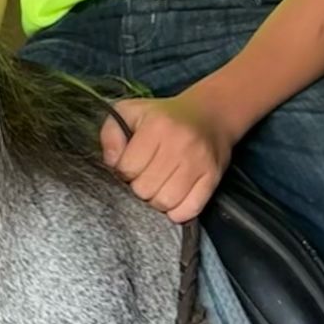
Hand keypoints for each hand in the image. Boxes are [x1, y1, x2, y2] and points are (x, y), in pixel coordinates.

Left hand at [100, 91, 233, 222]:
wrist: (209, 114)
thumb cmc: (163, 117)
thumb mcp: (130, 112)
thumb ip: (111, 134)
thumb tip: (112, 163)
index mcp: (157, 126)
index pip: (128, 168)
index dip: (124, 171)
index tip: (131, 164)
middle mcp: (180, 143)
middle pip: (145, 189)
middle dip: (139, 186)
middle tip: (145, 175)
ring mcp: (199, 162)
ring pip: (166, 202)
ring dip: (157, 200)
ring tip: (158, 185)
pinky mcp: (213, 177)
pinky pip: (190, 209)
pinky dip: (178, 210)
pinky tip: (174, 196)